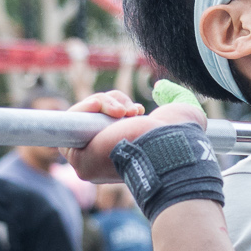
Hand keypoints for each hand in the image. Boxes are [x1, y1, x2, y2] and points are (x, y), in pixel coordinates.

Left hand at [61, 89, 146, 172]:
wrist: (170, 143)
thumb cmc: (127, 149)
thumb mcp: (87, 158)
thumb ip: (72, 148)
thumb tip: (70, 134)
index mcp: (88, 161)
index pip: (72, 125)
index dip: (83, 111)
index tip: (95, 107)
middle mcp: (101, 149)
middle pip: (89, 112)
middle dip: (104, 105)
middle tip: (119, 112)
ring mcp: (118, 137)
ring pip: (106, 106)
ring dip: (119, 103)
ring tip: (134, 112)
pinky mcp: (134, 126)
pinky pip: (123, 106)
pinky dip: (129, 105)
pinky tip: (139, 112)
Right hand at [70, 94, 203, 183]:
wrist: (169, 147)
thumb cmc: (180, 136)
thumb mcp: (182, 112)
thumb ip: (176, 97)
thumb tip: (162, 89)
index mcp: (127, 155)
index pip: (108, 125)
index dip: (119, 108)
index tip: (136, 111)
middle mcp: (107, 161)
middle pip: (95, 118)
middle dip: (114, 104)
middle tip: (133, 111)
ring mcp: (90, 161)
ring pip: (83, 117)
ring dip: (104, 104)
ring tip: (126, 114)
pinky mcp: (77, 158)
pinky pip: (69, 121)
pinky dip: (86, 108)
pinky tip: (107, 112)